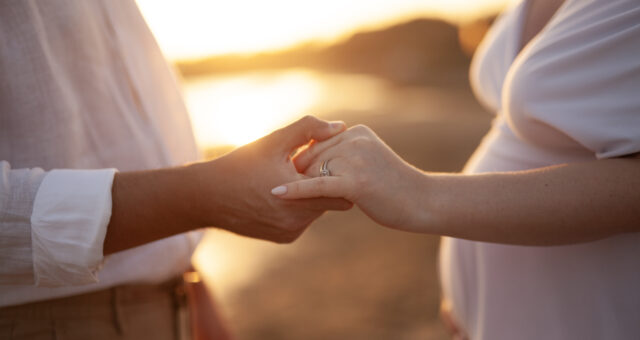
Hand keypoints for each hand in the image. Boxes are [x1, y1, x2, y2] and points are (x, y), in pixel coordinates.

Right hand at [192, 116, 352, 242]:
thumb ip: (309, 129)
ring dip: (312, 196)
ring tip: (296, 177)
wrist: (208, 197)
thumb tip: (340, 126)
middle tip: (314, 166)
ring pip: (317, 211)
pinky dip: (299, 208)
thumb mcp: (274, 141)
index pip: (342, 188)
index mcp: (301, 195)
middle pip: (332, 200)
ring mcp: (292, 232)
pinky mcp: (284, 238)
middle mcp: (299, 220)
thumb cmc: (241, 165)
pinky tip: (284, 194)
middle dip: (327, 183)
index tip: (334, 158)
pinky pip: (303, 221)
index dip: (339, 171)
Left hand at [270, 125, 425, 230]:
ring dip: (297, 185)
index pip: (317, 143)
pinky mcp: (355, 181)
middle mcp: (354, 140)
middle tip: (278, 187)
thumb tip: (315, 159)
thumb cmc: (393, 186)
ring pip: (313, 171)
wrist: (421, 201)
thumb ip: (345, 154)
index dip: (302, 163)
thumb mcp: (368, 160)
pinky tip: (276, 193)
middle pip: (312, 156)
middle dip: (297, 174)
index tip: (287, 173)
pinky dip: (294, 190)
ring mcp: (355, 159)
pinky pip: (317, 186)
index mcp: (356, 132)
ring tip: (278, 196)